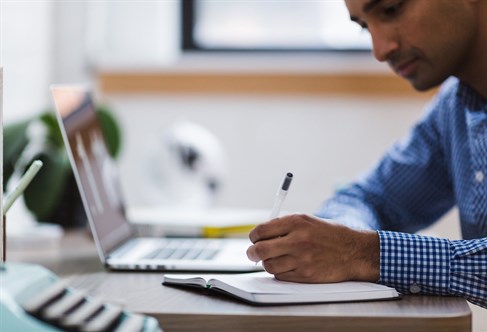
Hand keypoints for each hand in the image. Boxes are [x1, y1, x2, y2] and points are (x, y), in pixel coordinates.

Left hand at [247, 214, 379, 282]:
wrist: (354, 252)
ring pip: (268, 265)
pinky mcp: (305, 275)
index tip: (254, 239)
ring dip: (267, 263)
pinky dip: (280, 272)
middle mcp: (298, 239)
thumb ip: (284, 226)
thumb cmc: (330, 235)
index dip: (254, 236)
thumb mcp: (308, 221)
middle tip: (253, 253)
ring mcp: (301, 259)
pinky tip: (288, 266)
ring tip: (275, 259)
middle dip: (252, 252)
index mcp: (297, 222)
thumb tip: (260, 236)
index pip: (261, 230)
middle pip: (260, 250)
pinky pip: (280, 276)